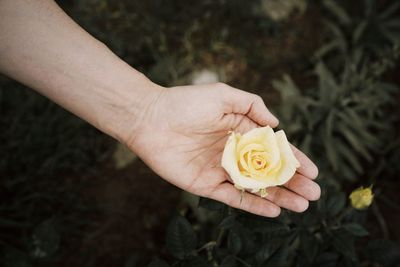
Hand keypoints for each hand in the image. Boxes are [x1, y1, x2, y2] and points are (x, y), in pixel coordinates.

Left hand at [126, 83, 319, 216]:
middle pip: (269, 172)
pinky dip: (253, 205)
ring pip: (255, 188)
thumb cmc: (186, 103)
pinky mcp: (206, 185)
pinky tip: (273, 211)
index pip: (273, 149)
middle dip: (292, 183)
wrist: (150, 118)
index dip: (294, 160)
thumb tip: (276, 123)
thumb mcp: (224, 95)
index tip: (313, 171)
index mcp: (240, 132)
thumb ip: (252, 106)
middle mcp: (234, 153)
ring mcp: (221, 170)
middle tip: (314, 194)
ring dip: (279, 197)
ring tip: (302, 206)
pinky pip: (233, 198)